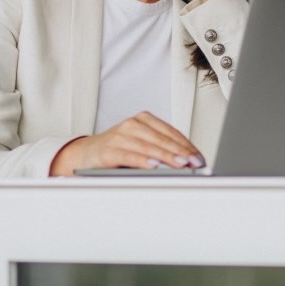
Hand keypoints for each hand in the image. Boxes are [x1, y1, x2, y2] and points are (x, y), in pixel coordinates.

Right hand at [50, 111, 204, 175]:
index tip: (199, 157)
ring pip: (148, 147)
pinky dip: (143, 160)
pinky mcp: (108, 150)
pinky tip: (154, 166)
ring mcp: (119, 136)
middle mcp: (132, 124)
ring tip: (181, 164)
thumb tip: (187, 162)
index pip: (171, 132)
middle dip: (181, 152)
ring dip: (166, 156)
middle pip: (162, 139)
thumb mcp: (142, 145)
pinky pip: (129, 155)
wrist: (85, 154)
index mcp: (143, 120)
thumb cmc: (119, 150)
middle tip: (195, 162)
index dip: (187, 145)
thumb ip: (161, 149)